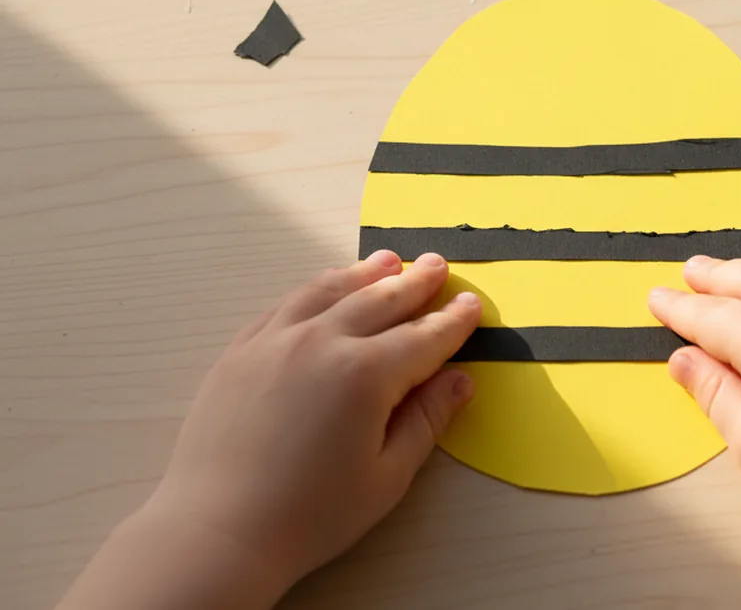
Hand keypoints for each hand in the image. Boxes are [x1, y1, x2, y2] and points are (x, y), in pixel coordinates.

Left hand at [148, 250, 479, 589]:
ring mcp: (276, 340)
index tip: (472, 303)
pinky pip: (286, 303)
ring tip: (387, 260)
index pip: (424, 337)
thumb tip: (460, 380)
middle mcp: (323, 341)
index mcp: (367, 374)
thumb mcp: (386, 477)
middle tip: (436, 264)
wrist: (218, 531)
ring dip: (364, 272)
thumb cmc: (311, 515)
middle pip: (380, 300)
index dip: (453, 320)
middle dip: (414, 282)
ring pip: (329, 290)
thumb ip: (426, 421)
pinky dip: (315, 287)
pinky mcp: (241, 350)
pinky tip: (326, 285)